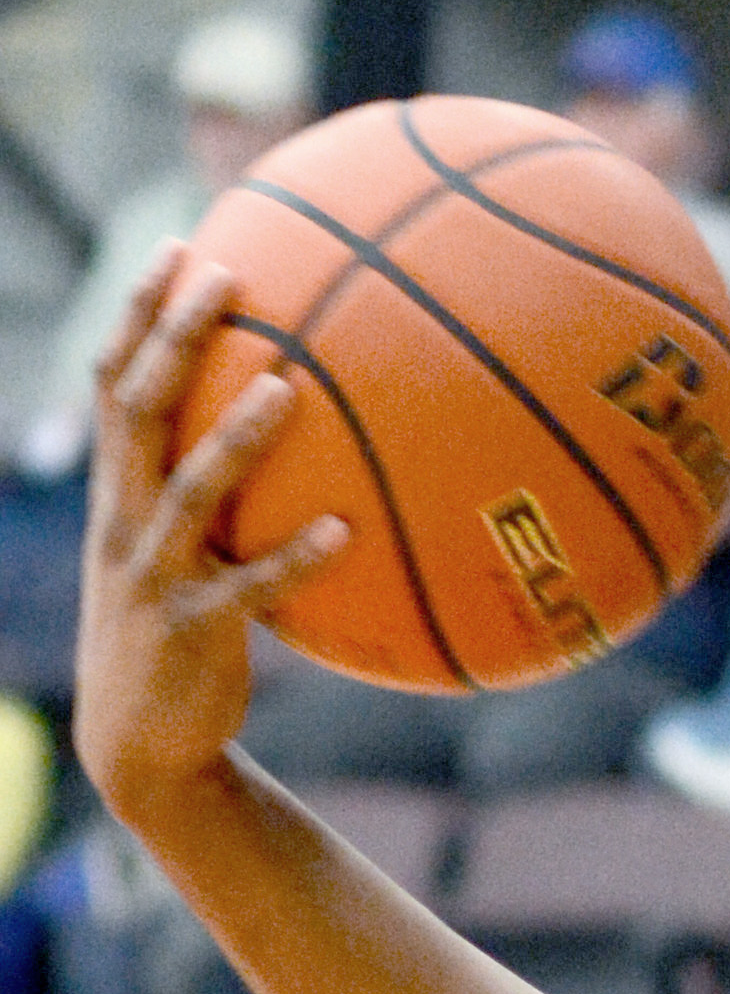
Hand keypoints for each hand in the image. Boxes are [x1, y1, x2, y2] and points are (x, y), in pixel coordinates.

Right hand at [72, 269, 350, 827]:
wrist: (143, 749)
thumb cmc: (180, 633)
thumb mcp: (184, 553)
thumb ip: (219, 493)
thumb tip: (300, 423)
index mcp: (121, 491)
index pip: (118, 382)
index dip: (140, 312)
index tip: (182, 245)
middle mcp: (125, 520)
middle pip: (140, 408)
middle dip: (174, 336)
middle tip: (225, 274)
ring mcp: (154, 575)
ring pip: (189, 490)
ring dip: (237, 438)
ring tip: (285, 386)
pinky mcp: (195, 631)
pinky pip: (251, 589)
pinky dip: (296, 559)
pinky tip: (347, 530)